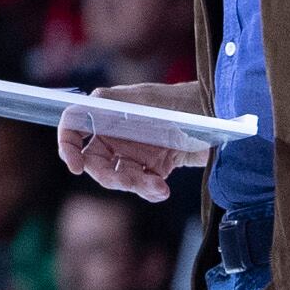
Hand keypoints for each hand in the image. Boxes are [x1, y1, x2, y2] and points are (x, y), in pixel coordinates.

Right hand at [58, 93, 185, 201]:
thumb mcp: (150, 97)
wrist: (223, 117)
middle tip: (128, 181)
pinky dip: (149, 192)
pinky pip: (142, 187)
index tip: (75, 166)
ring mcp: (135, 153)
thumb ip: (117, 100)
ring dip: (134, 185)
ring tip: (157, 186)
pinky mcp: (155, 169)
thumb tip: (90, 102)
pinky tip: (162, 190)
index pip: (74, 127)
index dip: (66, 146)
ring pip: (118, 178)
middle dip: (108, 175)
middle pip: (94, 161)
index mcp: (109, 113)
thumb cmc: (186, 101)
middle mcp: (117, 134)